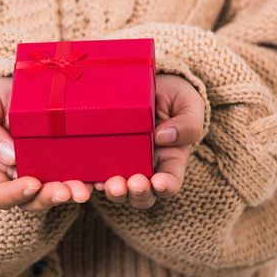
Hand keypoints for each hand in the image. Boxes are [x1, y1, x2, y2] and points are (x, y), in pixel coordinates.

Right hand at [0, 77, 92, 210]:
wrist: (12, 87)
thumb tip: (9, 156)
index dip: (15, 195)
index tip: (32, 184)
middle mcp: (17, 178)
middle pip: (32, 200)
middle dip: (51, 198)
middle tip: (67, 191)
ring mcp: (42, 171)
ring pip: (56, 192)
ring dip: (72, 192)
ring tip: (85, 189)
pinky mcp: (63, 161)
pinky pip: (76, 175)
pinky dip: (89, 179)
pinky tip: (102, 178)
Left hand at [93, 74, 204, 208]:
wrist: (149, 83)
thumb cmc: (174, 96)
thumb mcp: (189, 104)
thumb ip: (187, 123)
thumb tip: (163, 137)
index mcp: (171, 160)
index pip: (171, 182)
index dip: (166, 186)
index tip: (160, 183)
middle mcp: (146, 168)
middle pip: (143, 194)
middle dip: (138, 193)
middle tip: (133, 184)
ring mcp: (122, 163)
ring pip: (119, 190)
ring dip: (115, 191)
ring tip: (110, 184)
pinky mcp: (101, 155)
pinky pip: (93, 174)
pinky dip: (90, 181)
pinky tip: (87, 180)